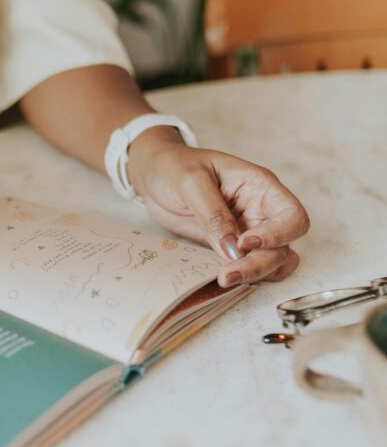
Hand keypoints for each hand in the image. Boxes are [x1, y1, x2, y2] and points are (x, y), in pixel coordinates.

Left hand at [129, 138, 309, 288]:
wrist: (154, 175)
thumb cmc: (174, 167)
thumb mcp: (191, 181)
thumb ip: (213, 213)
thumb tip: (232, 249)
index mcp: (260, 187)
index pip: (292, 216)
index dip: (277, 234)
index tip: (244, 243)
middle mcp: (260, 211)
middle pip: (282, 246)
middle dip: (258, 264)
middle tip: (227, 274)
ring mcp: (247, 231)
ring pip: (270, 262)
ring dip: (254, 275)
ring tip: (223, 279)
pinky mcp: (230, 247)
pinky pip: (249, 267)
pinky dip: (243, 277)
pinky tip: (222, 277)